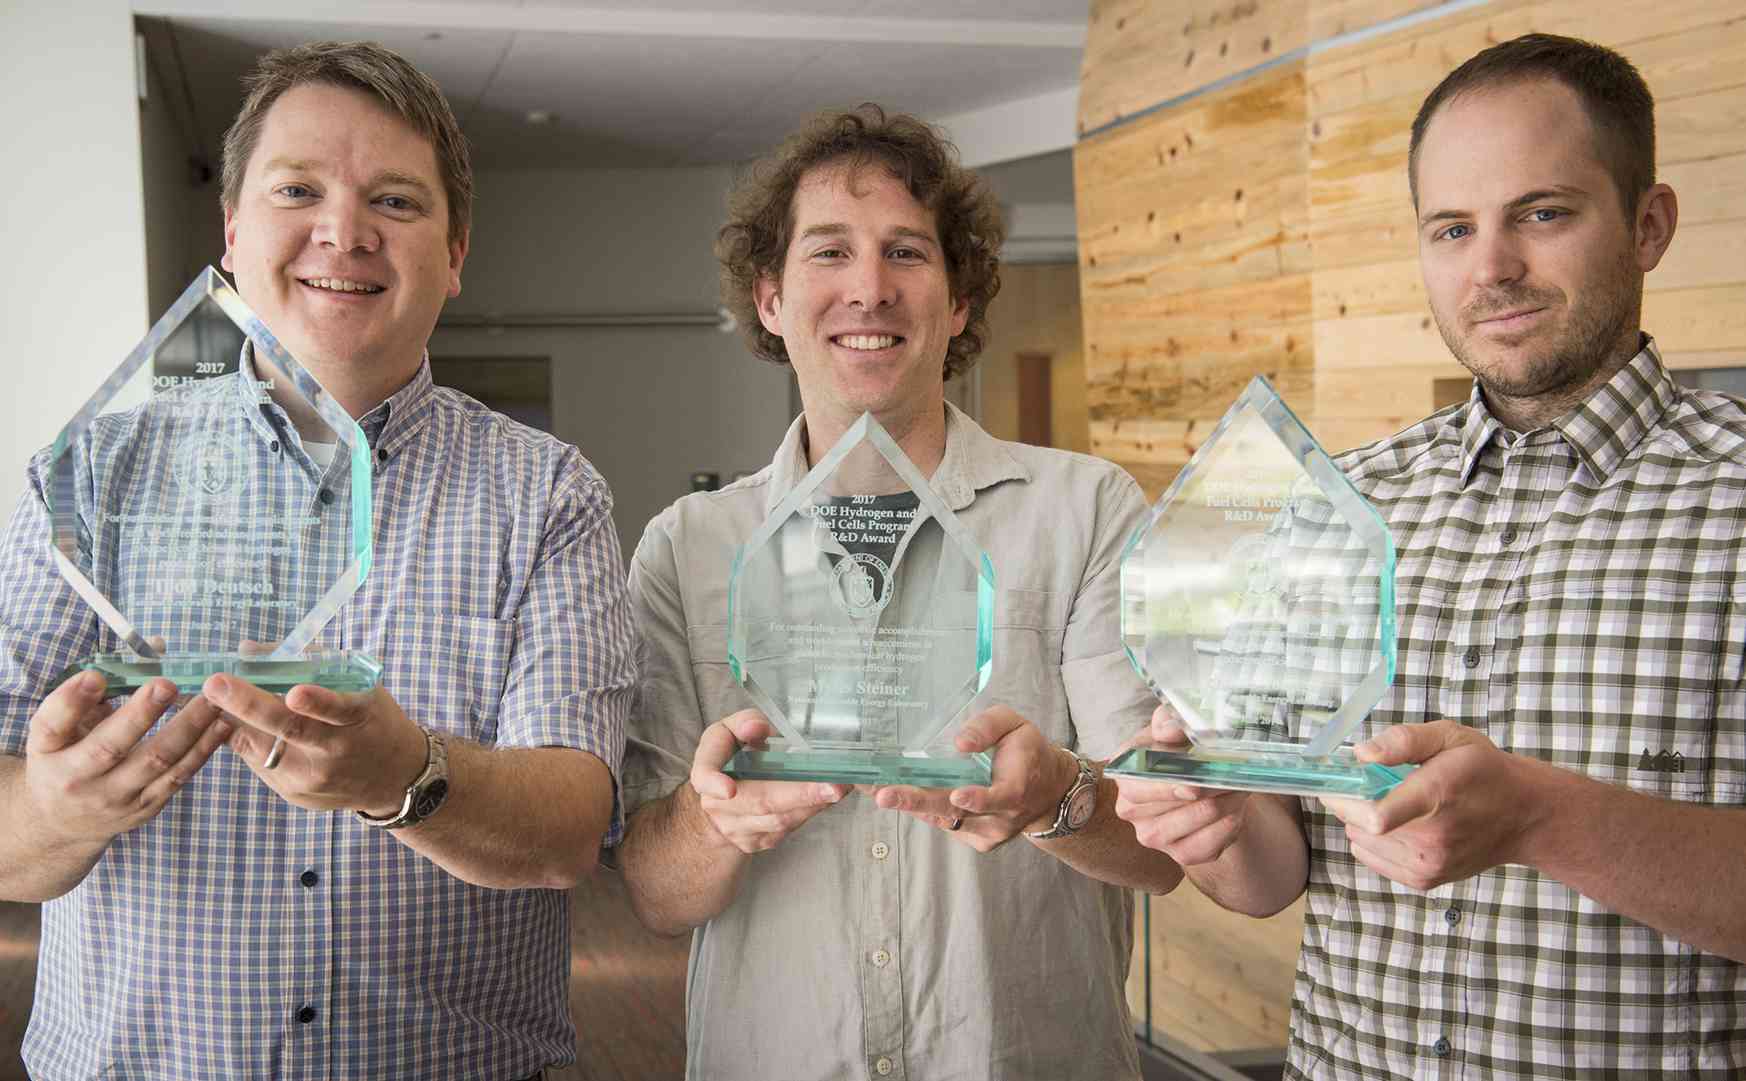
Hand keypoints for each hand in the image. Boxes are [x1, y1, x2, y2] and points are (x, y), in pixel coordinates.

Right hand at [23, 672, 231, 845]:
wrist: (61, 822)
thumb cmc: (63, 758)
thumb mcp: (57, 727)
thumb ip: (90, 691)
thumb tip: (152, 649)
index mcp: (46, 750)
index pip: (50, 725)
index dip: (72, 700)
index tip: (95, 676)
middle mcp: (76, 778)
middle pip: (108, 747)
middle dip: (140, 714)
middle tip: (167, 684)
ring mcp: (113, 797)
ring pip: (155, 762)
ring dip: (188, 728)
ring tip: (211, 700)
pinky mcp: (144, 807)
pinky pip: (178, 777)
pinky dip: (203, 749)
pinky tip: (221, 725)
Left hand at [202, 675, 426, 814]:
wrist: (392, 777)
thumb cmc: (370, 718)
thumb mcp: (358, 684)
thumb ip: (307, 662)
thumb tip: (247, 651)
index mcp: (359, 716)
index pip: (339, 708)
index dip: (317, 702)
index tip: (293, 692)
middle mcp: (337, 750)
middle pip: (290, 729)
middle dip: (249, 705)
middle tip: (215, 684)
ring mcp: (313, 777)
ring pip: (262, 746)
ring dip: (236, 719)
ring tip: (217, 697)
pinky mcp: (295, 794)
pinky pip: (259, 760)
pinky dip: (248, 737)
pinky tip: (247, 725)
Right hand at [688, 710, 848, 853]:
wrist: (722, 800)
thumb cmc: (731, 756)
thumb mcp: (731, 730)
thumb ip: (745, 722)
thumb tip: (759, 727)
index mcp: (708, 769)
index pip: (704, 775)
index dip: (714, 782)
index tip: (727, 790)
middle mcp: (717, 804)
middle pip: (759, 802)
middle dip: (800, 794)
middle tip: (834, 786)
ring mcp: (736, 829)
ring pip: (779, 820)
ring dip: (814, 804)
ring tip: (842, 788)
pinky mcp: (756, 843)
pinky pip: (788, 830)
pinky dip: (811, 812)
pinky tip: (828, 798)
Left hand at [873, 705, 1077, 852]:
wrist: (1047, 790)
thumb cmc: (1026, 752)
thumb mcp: (1016, 724)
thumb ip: (989, 726)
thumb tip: (960, 742)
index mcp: (1017, 787)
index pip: (1000, 797)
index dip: (979, 799)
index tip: (959, 795)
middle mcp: (1002, 816)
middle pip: (957, 812)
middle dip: (918, 802)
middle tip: (885, 796)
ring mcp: (988, 832)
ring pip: (944, 819)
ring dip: (909, 805)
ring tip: (875, 790)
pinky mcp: (977, 840)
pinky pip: (944, 823)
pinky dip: (921, 808)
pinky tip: (898, 794)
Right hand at [1113, 704, 1252, 864]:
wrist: (1201, 778)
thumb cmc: (1180, 750)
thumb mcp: (1172, 728)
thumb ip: (1167, 720)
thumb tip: (1170, 729)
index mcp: (1124, 775)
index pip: (1136, 788)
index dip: (1164, 789)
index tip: (1192, 785)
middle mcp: (1130, 810)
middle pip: (1167, 810)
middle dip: (1205, 793)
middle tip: (1233, 779)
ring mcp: (1153, 835)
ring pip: (1191, 827)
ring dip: (1222, 807)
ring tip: (1240, 788)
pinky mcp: (1180, 854)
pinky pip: (1205, 848)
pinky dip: (1226, 829)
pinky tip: (1235, 812)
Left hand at [1320, 719, 1538, 890]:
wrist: (1523, 816)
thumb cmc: (1484, 771)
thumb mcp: (1449, 737)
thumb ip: (1403, 740)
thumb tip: (1361, 754)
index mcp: (1435, 796)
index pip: (1376, 815)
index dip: (1343, 798)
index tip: (1337, 779)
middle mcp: (1431, 838)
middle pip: (1359, 824)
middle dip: (1351, 799)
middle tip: (1373, 782)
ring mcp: (1428, 864)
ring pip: (1360, 839)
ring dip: (1362, 819)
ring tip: (1394, 802)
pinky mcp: (1423, 880)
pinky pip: (1372, 856)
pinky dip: (1373, 838)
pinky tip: (1400, 823)